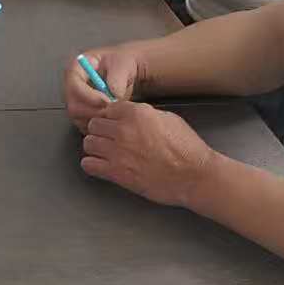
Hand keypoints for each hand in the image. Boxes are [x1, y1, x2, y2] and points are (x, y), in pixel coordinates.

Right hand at [62, 47, 144, 130]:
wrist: (125, 75)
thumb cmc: (121, 65)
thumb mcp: (122, 65)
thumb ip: (117, 78)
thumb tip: (113, 93)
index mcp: (77, 68)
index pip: (73, 84)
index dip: (88, 95)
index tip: (106, 100)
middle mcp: (72, 85)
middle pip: (73, 104)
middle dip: (94, 111)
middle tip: (112, 110)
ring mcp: (76, 101)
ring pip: (78, 117)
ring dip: (97, 119)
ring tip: (114, 113)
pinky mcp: (81, 113)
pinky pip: (84, 125)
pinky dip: (97, 125)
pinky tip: (111, 118)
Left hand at [81, 102, 218, 208]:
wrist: (195, 176)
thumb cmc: (187, 147)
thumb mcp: (167, 118)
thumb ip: (143, 114)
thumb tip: (130, 115)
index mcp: (135, 113)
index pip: (107, 109)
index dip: (111, 117)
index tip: (115, 124)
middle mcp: (122, 129)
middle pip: (93, 124)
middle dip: (101, 131)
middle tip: (110, 139)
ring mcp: (117, 151)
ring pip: (88, 143)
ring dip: (95, 147)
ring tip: (106, 152)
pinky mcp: (116, 173)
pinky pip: (89, 165)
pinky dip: (93, 165)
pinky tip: (103, 165)